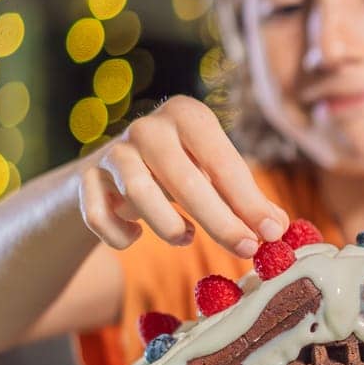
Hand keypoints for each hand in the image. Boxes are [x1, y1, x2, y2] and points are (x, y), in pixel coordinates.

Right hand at [78, 96, 288, 256]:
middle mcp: (147, 127)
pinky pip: (102, 218)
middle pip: (185, 180)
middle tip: (246, 249)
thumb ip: (245, 199)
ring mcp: (112, 151)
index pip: (222, 160)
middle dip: (220, 221)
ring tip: (187, 237)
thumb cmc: (177, 173)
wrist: (108, 174)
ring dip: (170, 227)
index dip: (248, 200)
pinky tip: (136, 236)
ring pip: (140, 195)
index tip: (271, 232)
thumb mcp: (213, 177)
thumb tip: (278, 227)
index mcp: (187, 115)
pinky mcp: (84, 179)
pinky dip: (122, 237)